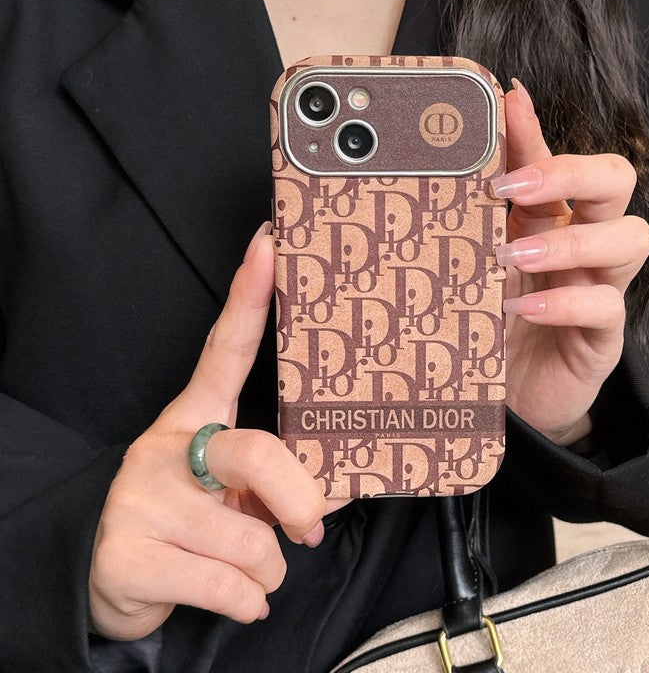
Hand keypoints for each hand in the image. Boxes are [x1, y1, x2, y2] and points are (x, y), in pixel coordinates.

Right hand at [89, 223, 342, 640]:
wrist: (111, 576)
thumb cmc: (189, 517)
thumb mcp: (233, 487)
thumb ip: (279, 478)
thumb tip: (338, 488)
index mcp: (195, 417)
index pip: (225, 347)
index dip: (250, 296)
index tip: (270, 244)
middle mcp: (166, 445)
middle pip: (259, 454)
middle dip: (299, 502)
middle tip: (308, 526)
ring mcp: (141, 497)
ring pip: (252, 540)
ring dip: (267, 569)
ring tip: (248, 568)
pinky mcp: (127, 554)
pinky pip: (227, 585)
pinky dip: (246, 602)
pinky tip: (230, 596)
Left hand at [491, 81, 648, 445]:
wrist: (506, 393)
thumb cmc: (490, 322)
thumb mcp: (475, 264)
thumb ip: (472, 219)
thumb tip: (446, 166)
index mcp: (549, 219)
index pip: (556, 161)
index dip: (535, 131)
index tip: (507, 102)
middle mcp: (582, 245)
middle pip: (615, 182)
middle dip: (572, 172)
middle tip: (517, 186)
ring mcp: (599, 288)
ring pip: (629, 238)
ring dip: (570, 241)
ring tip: (513, 255)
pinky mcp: (603, 336)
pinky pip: (607, 308)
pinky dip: (565, 302)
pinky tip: (522, 305)